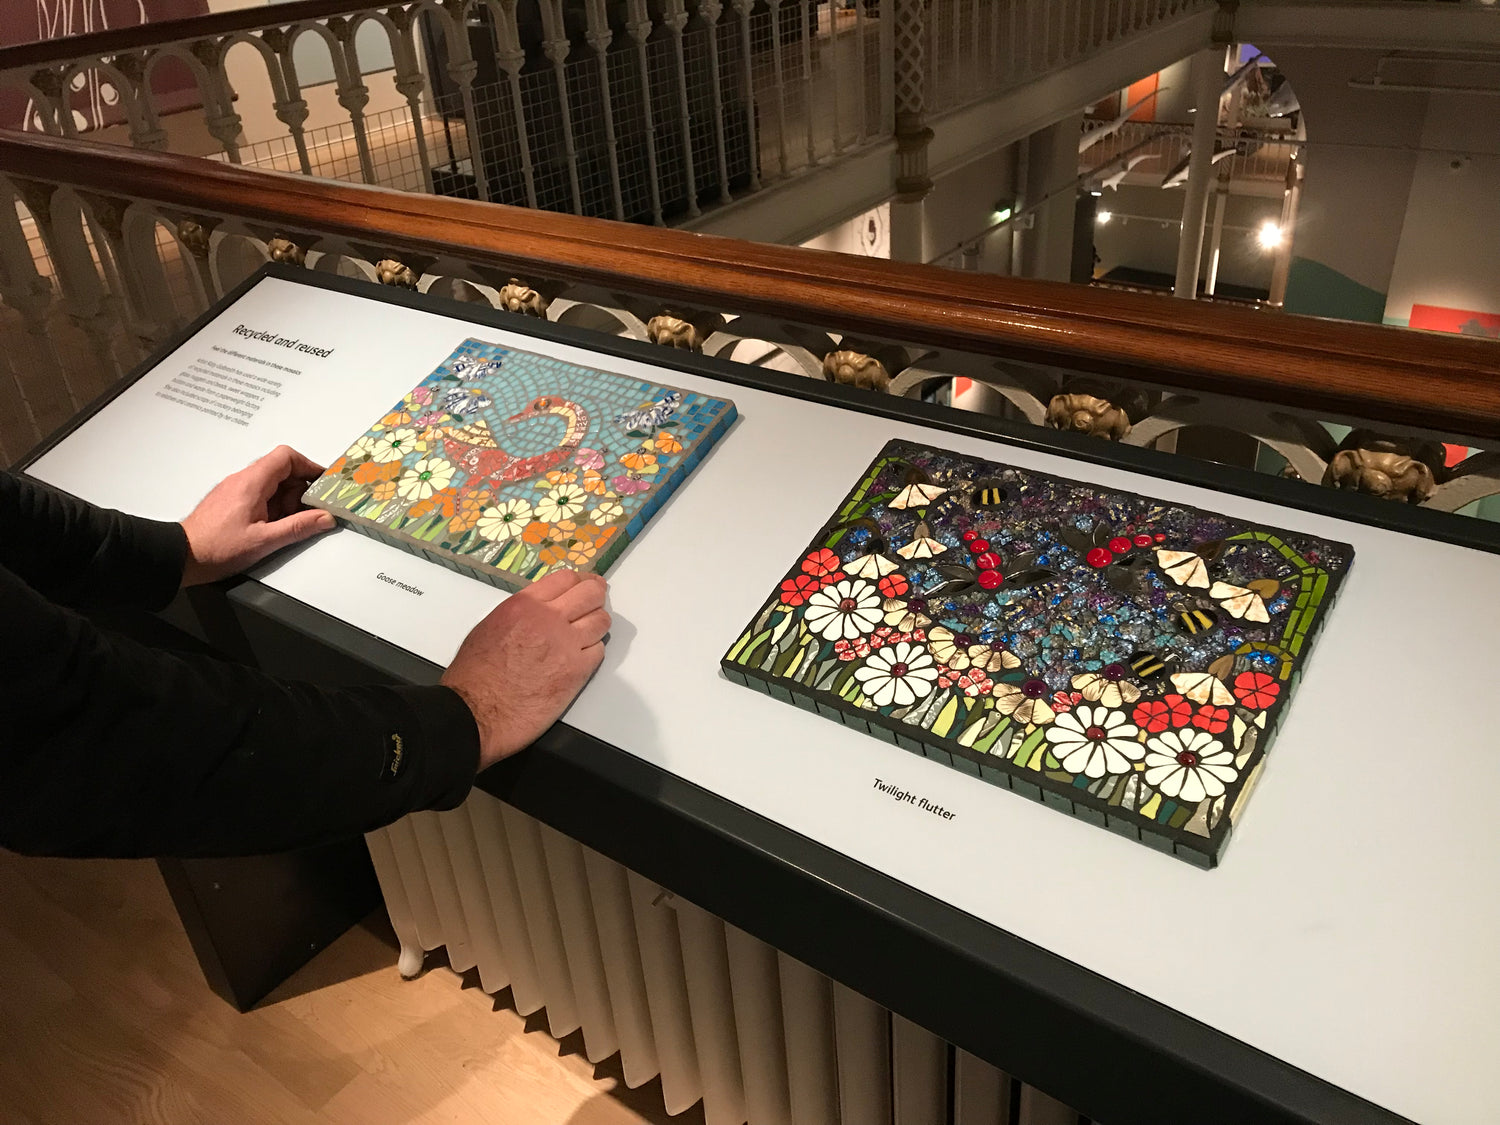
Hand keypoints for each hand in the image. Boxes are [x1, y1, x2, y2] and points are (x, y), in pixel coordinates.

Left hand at [181, 445, 335, 585]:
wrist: (181, 556)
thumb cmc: (218, 548)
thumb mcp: (264, 541)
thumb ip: (298, 527)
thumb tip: (325, 517)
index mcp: (252, 483)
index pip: (286, 457)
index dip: (308, 466)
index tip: (323, 483)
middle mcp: (242, 480)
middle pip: (281, 470)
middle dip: (299, 489)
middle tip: (306, 513)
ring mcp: (235, 489)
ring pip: (271, 483)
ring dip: (286, 500)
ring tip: (286, 524)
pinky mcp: (230, 500)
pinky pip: (259, 494)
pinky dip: (273, 505)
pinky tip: (272, 526)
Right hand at [442, 570, 609, 769]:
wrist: (476, 711)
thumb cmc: (474, 674)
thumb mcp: (491, 625)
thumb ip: (523, 613)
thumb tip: (543, 610)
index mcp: (525, 605)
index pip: (567, 579)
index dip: (581, 581)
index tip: (586, 585)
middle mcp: (549, 619)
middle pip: (591, 594)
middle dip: (596, 597)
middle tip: (594, 605)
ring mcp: (566, 645)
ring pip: (601, 622)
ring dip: (596, 626)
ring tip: (587, 634)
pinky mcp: (577, 672)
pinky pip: (599, 651)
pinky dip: (593, 652)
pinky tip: (580, 658)